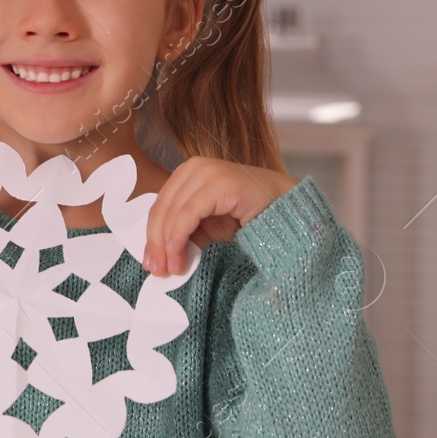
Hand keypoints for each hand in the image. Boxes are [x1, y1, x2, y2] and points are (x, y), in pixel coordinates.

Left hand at [143, 157, 296, 275]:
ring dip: (167, 244)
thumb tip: (157, 255)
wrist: (287, 211)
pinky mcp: (220, 183)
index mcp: (187, 173)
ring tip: (170, 268)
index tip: (150, 263)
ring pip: (173, 212)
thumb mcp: (207, 227)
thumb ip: (183, 233)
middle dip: (155, 243)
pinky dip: (179, 234)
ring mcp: (207, 172)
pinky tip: (177, 253)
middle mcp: (194, 167)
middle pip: (162, 208)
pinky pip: (190, 212)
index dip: (150, 236)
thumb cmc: (248, 217)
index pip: (160, 206)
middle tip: (156, 270)